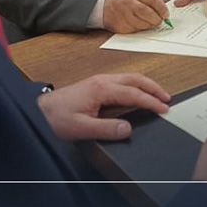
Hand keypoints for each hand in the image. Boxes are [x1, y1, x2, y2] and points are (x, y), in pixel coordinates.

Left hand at [37, 73, 169, 140]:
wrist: (39, 110)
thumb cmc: (57, 117)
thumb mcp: (81, 128)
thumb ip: (106, 128)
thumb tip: (128, 128)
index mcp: (102, 89)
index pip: (133, 93)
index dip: (151, 101)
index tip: (163, 108)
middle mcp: (103, 80)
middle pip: (135, 79)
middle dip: (153, 87)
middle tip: (167, 98)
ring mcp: (100, 80)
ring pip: (130, 77)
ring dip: (146, 85)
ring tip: (158, 95)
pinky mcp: (96, 84)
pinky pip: (123, 80)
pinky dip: (136, 85)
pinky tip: (138, 93)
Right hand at [103, 0, 168, 32]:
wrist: (101, 2)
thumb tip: (163, 7)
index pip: (153, 0)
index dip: (162, 8)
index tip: (166, 13)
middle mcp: (127, 2)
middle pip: (148, 13)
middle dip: (157, 19)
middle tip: (160, 20)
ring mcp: (122, 15)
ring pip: (142, 24)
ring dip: (149, 25)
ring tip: (149, 21)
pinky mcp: (119, 26)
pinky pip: (134, 30)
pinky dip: (140, 28)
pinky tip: (139, 23)